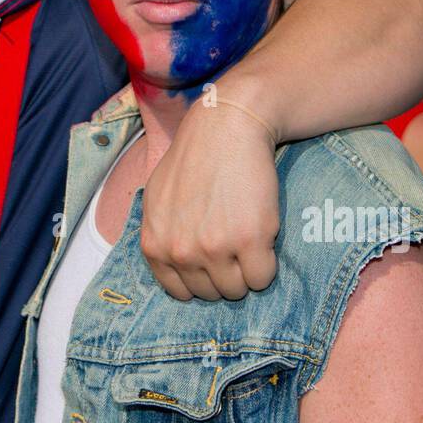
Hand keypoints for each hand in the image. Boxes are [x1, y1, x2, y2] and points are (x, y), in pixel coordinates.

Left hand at [141, 97, 279, 300]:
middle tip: (233, 243)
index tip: (211, 260)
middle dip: (225, 273)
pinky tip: (262, 237)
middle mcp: (181, 252)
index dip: (200, 278)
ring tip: (246, 238)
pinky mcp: (250, 241)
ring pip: (238, 290)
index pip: (181, 292)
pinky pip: (263, 278)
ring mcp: (215, 249)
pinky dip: (267, 265)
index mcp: (155, 245)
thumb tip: (172, 264)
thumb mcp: (156, 197)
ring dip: (247, 271)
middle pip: (212, 294)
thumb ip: (160, 234)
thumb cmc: (193, 158)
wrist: (226, 128)